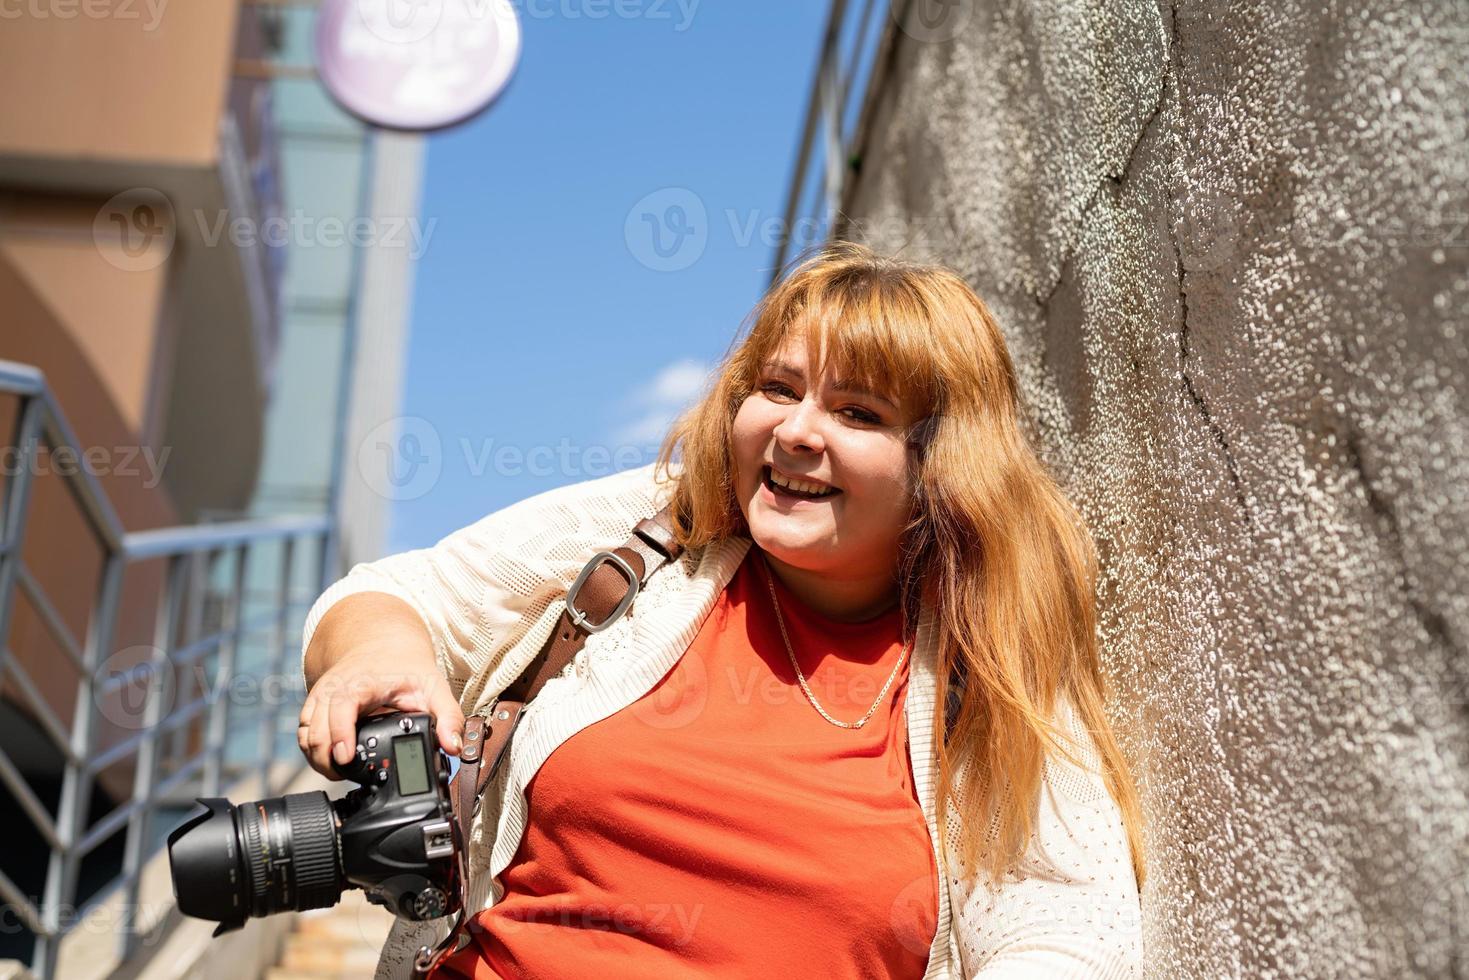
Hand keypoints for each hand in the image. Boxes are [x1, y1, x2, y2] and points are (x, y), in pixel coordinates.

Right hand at [297, 640, 464, 780]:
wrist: (382, 644)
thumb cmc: (405, 667)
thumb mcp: (433, 687)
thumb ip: (448, 716)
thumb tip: (453, 746)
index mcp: (360, 682)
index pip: (340, 707)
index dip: (339, 734)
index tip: (346, 758)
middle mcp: (333, 689)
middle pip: (316, 727)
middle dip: (326, 757)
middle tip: (346, 775)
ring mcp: (321, 697)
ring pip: (305, 733)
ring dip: (317, 757)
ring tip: (340, 773)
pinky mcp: (315, 706)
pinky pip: (304, 732)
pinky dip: (313, 750)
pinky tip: (331, 762)